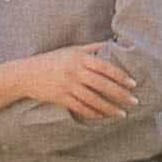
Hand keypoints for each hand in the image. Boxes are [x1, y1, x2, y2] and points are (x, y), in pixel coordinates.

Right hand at [18, 45, 139, 118]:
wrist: (27, 74)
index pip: (105, 67)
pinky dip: (93, 113)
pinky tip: (103, 117)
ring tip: (122, 114)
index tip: (133, 84)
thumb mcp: (71, 50)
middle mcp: (75, 71)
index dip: (120, 76)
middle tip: (134, 102)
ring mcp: (67, 85)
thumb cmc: (52, 60)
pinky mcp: (61, 98)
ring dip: (109, 108)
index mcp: (80, 57)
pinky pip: (81, 108)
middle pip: (102, 85)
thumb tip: (112, 44)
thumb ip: (92, 48)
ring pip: (93, 99)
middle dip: (120, 94)